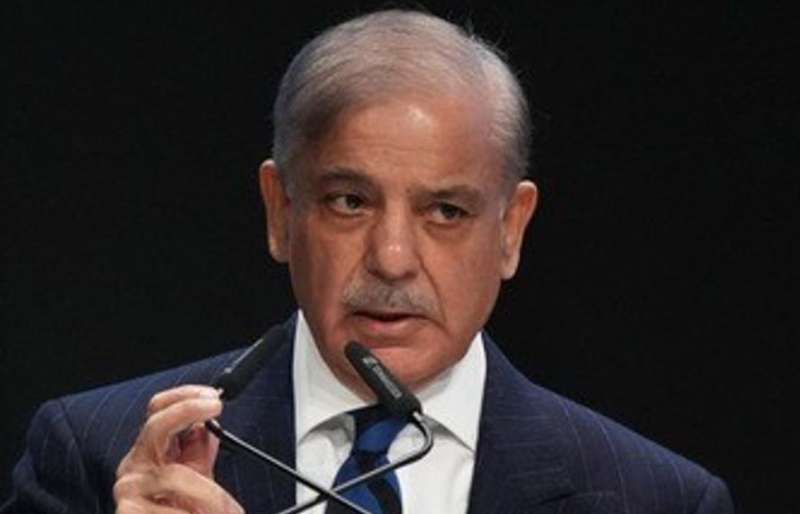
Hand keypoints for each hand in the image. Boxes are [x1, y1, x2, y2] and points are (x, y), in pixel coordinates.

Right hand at [113, 385, 243, 513]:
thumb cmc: (182, 511)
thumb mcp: (197, 478)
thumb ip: (200, 450)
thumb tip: (208, 423)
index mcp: (150, 453)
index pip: (157, 410)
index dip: (183, 396)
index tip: (214, 397)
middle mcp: (135, 467)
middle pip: (156, 426)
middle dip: (188, 411)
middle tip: (214, 407)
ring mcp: (128, 492)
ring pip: (177, 476)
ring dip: (213, 496)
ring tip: (230, 511)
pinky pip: (169, 510)